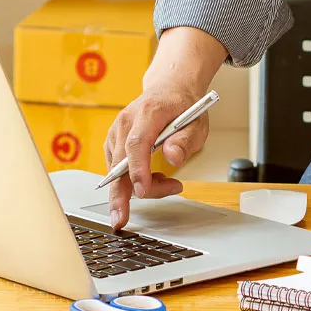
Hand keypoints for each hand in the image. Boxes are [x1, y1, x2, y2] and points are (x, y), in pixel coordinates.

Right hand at [105, 27, 227, 229]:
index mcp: (147, 113)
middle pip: (119, 163)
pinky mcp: (114, 143)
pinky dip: (135, 180)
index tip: (143, 191)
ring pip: (119, 172)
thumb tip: (173, 158)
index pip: (136, 144)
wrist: (169, 89)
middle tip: (121, 220)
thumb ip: (186, 141)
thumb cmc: (183, 107)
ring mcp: (116, 133)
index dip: (137, 170)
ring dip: (142, 185)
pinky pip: (119, 170)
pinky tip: (154, 176)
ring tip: (171, 182)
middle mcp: (125, 122)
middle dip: (119, 195)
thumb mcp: (197, 123)